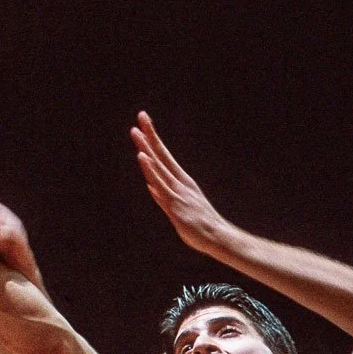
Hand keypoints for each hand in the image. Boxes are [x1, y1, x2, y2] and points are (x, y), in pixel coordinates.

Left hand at [130, 111, 230, 253]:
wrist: (216, 237)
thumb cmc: (200, 226)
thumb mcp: (178, 208)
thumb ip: (163, 197)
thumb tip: (151, 187)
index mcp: (181, 182)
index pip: (164, 156)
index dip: (154, 139)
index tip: (144, 121)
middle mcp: (179, 183)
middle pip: (161, 155)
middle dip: (150, 136)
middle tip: (141, 115)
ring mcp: (177, 192)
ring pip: (158, 166)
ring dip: (146, 148)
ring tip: (136, 132)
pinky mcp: (175, 204)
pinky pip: (160, 183)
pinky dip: (151, 169)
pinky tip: (143, 157)